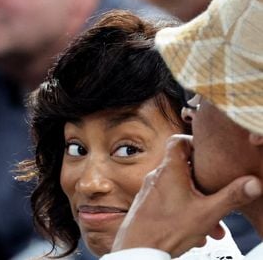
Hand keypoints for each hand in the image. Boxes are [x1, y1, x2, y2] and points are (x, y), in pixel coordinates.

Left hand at [112, 135, 261, 256]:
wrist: (137, 248)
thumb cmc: (166, 229)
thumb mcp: (206, 213)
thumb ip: (231, 197)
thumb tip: (252, 183)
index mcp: (170, 170)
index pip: (177, 141)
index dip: (192, 142)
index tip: (206, 154)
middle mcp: (158, 176)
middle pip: (183, 168)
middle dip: (203, 184)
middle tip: (214, 194)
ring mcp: (151, 189)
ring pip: (179, 188)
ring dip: (196, 202)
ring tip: (210, 222)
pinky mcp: (148, 202)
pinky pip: (169, 199)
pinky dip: (183, 209)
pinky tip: (195, 229)